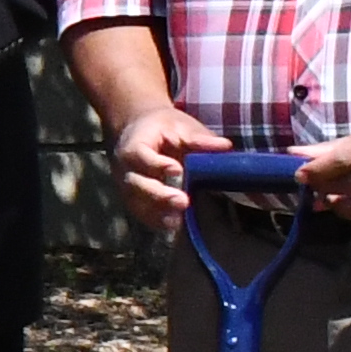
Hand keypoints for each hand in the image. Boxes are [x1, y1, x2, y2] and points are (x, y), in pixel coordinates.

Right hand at [103, 96, 226, 235]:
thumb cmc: (162, 128)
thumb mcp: (180, 126)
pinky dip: (156, 221)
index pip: (140, 156)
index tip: (177, 169)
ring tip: (178, 221)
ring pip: (137, 203)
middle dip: (159, 195)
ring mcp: (127, 187)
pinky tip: (174, 225)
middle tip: (182, 201)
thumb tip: (225, 146)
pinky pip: (141, 214)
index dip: (157, 164)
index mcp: (133, 146)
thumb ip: (199, 138)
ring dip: (157, 213)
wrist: (140, 132)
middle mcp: (125, 169)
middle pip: (136, 184)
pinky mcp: (134, 201)